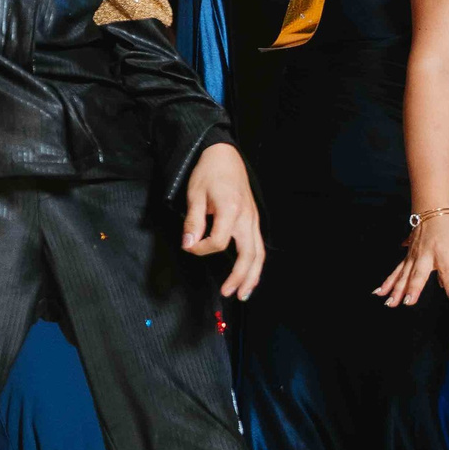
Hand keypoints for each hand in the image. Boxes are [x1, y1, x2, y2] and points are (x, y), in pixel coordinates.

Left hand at [181, 143, 265, 298]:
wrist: (224, 156)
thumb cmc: (208, 173)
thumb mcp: (194, 194)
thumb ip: (193, 221)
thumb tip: (189, 244)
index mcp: (231, 210)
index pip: (218, 242)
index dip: (202, 249)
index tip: (189, 246)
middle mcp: (247, 218)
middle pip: (249, 255)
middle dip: (240, 277)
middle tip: (229, 293)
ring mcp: (253, 219)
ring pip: (259, 253)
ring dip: (253, 275)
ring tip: (244, 293)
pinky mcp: (254, 220)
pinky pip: (259, 246)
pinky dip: (256, 263)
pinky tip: (250, 274)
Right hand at [375, 210, 448, 306]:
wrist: (431, 211)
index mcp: (442, 250)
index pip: (447, 269)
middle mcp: (425, 254)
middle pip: (418, 274)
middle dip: (413, 289)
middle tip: (408, 302)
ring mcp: (413, 256)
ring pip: (403, 275)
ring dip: (396, 289)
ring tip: (390, 303)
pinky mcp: (407, 257)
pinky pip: (397, 271)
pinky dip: (388, 282)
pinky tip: (380, 292)